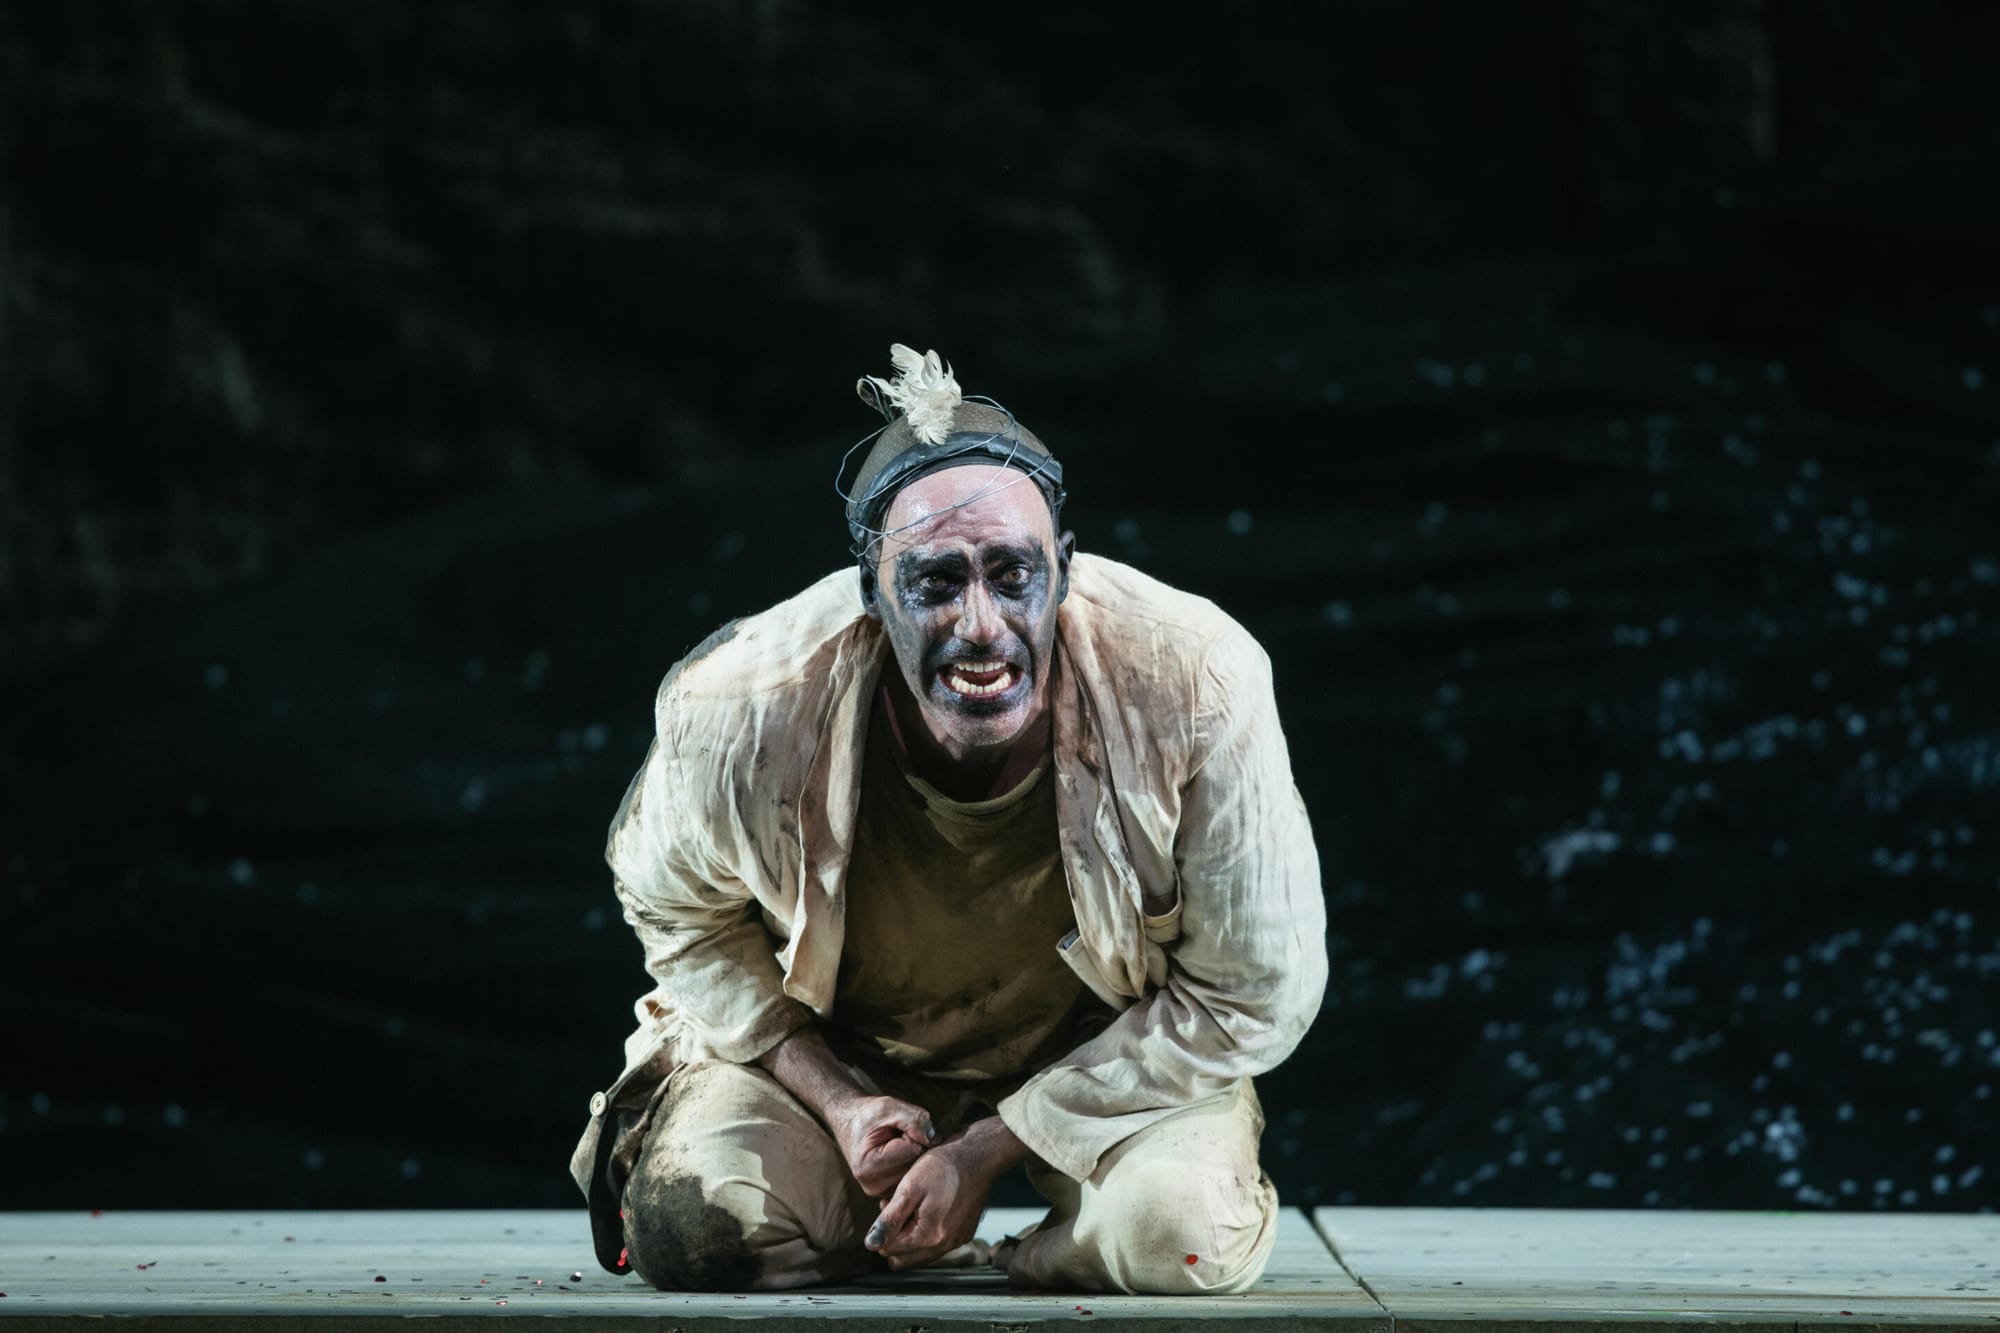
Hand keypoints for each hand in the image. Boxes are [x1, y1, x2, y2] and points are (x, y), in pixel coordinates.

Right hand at [823, 1094, 935, 1198]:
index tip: (897, 1127)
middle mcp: (874, 1186)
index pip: (913, 1150)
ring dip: (914, 1155)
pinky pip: (913, 1177)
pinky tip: (900, 1155)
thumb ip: (914, 1119)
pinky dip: (911, 1164)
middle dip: (915, 1145)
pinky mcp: (889, 1192)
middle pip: (916, 1165)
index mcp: (869, 1167)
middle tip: (898, 1135)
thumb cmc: (869, 1115)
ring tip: (896, 1144)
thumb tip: (934, 1139)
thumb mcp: (889, 1107)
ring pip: (917, 1172)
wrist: (850, 1124)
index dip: (912, 1133)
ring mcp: (882, 1192)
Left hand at [865, 1118, 1024, 1270]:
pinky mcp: (964, 1234)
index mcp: (930, 1236)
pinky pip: (936, 1246)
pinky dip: (926, 1233)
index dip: (882, 1228)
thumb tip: (871, 1244)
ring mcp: (956, 1241)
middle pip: (903, 1259)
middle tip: (898, 1208)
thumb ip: (889, 1219)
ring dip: (909, 1236)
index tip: (888, 1204)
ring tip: (912, 1207)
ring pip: (919, 1255)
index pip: (888, 1250)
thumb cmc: (944, 1166)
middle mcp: (945, 1245)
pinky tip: (928, 1209)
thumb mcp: (909, 1187)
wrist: (979, 1156)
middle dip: (894, 1237)